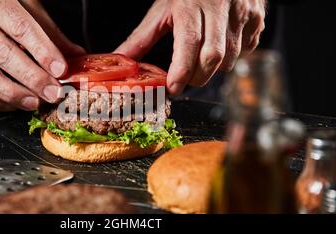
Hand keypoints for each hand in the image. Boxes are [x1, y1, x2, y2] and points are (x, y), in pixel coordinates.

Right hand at [0, 0, 84, 110]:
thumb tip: (75, 55)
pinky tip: (11, 104)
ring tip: (34, 102)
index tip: (61, 70)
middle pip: (3, 55)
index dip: (43, 52)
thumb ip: (49, 31)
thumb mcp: (23, 4)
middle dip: (32, 78)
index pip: (22, 28)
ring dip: (12, 94)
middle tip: (52, 93)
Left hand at [115, 0, 265, 94]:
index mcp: (191, 4)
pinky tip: (222, 45)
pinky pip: (248, 50)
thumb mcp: (162, 10)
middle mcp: (219, 6)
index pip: (189, 42)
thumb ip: (142, 38)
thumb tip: (121, 59)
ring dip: (215, 68)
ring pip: (232, 57)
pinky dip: (233, 57)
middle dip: (198, 77)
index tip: (173, 87)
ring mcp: (242, 11)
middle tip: (185, 79)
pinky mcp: (257, 17)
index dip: (181, 70)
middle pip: (213, 56)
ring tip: (201, 59)